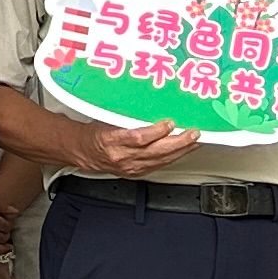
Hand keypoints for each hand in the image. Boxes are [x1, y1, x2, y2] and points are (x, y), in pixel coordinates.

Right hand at [81, 117, 196, 179]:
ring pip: (161, 160)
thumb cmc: (95, 133)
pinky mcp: (136, 173)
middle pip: (155, 151)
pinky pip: (159, 165)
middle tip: (193, 133)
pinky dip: (173, 157)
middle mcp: (122, 156)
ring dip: (181, 150)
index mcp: (112, 140)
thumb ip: (128, 117)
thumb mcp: (106, 119)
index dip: (156, 132)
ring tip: (194, 141)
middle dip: (178, 142)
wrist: (83, 152)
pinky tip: (183, 151)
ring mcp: (130, 167)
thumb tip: (151, 106)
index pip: (138, 138)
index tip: (169, 122)